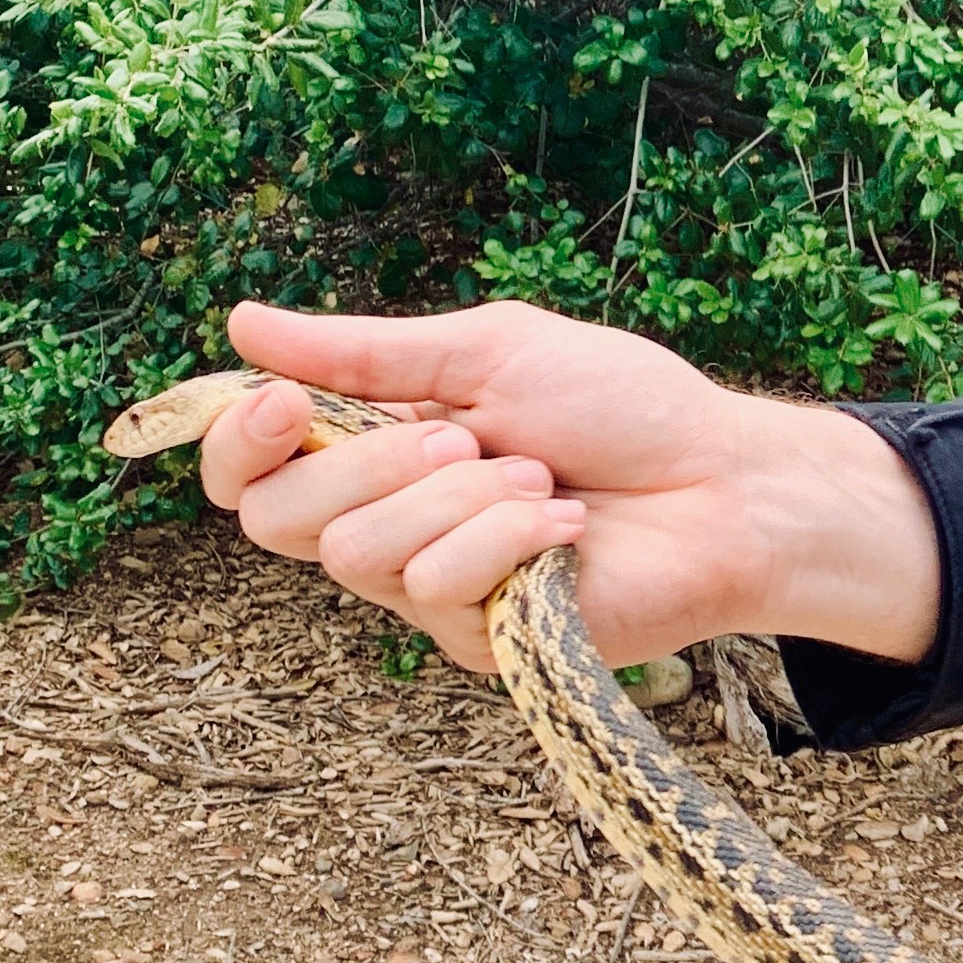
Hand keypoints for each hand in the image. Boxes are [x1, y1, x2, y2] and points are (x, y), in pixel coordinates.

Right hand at [195, 297, 943, 680]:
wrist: (724, 484)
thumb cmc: (624, 408)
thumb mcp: (490, 351)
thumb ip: (366, 352)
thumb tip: (239, 323)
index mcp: (379, 447)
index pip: (252, 470)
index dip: (238, 441)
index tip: (285, 402)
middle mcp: (388, 523)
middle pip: (277, 521)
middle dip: (365, 469)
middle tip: (463, 439)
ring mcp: (429, 590)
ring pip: (359, 556)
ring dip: (457, 502)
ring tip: (539, 478)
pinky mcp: (479, 640)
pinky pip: (434, 590)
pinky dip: (503, 541)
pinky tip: (564, 526)